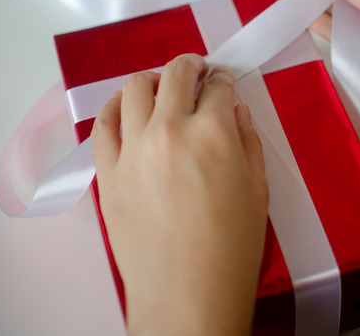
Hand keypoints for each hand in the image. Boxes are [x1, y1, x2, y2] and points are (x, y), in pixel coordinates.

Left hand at [91, 54, 268, 335]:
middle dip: (190, 66)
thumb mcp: (257, 190)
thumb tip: (236, 113)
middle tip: (197, 70)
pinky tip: (124, 107)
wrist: (188, 293)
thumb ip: (247, 142)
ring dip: (152, 80)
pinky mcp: (109, 173)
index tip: (223, 81)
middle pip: (174, 75)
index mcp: (213, 132)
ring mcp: (133, 150)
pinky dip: (114, 108)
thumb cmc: (230, 249)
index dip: (223, 79)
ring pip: (134, 89)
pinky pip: (103, 126)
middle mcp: (170, 130)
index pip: (218, 86)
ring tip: (160, 86)